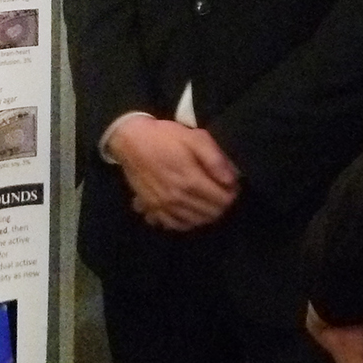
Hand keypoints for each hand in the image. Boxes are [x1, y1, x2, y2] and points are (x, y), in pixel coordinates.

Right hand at [110, 117, 238, 230]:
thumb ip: (215, 159)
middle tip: (221, 191)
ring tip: (207, 200)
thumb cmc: (164, 136)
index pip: (223, 200)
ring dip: (206, 214)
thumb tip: (232, 180)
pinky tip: (189, 211)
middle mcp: (178, 199)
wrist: (130, 141)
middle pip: (211, 214)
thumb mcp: (195, 137)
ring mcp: (164, 207)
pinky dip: (187, 222)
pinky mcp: (152, 209)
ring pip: (195, 222)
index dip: (232, 193)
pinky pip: (175, 225)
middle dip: (221, 204)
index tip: (231, 184)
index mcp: (191, 181)